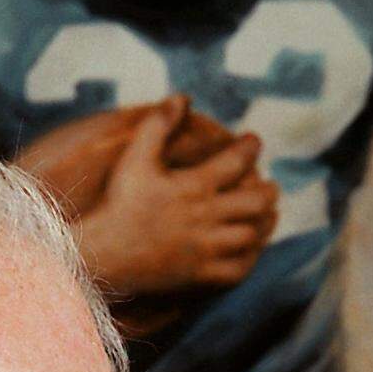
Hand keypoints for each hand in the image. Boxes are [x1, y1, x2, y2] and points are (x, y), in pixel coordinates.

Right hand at [69, 97, 277, 294]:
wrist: (103, 253)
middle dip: (268, 192)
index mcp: (194, 186)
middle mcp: (206, 217)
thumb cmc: (118, 204)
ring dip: (264, 224)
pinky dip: (249, 260)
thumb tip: (181, 97)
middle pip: (256, 203)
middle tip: (269, 187)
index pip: (236, 161)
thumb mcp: (134, 159)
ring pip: (251, 236)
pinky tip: (250, 251)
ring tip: (268, 216)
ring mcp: (205, 248)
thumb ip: (157, 126)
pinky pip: (237, 270)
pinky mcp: (199, 274)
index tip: (253, 141)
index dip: (250, 147)